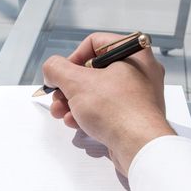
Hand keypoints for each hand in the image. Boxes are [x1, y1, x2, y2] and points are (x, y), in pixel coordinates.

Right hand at [43, 32, 174, 174]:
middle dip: (68, 87)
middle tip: (57, 97)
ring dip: (74, 104)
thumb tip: (51, 70)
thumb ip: (56, 69)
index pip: (95, 43)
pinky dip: (88, 115)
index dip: (72, 58)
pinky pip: (106, 109)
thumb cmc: (117, 111)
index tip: (61, 75)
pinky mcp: (132, 116)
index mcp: (133, 53)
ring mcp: (137, 96)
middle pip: (93, 72)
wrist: (139, 146)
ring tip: (62, 114)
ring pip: (97, 93)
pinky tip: (76, 124)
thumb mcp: (76, 83)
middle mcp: (139, 72)